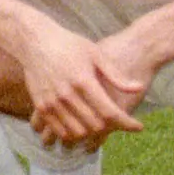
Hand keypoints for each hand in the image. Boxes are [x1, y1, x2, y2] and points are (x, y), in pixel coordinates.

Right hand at [16, 19, 149, 149]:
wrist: (34, 41)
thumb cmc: (68, 44)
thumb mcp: (95, 54)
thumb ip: (116, 75)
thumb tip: (138, 87)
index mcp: (84, 80)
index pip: (109, 112)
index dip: (127, 123)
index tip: (139, 126)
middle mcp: (67, 94)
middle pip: (95, 125)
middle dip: (110, 127)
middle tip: (117, 122)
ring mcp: (52, 102)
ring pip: (77, 132)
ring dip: (92, 133)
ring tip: (100, 125)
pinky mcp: (41, 107)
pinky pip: (59, 131)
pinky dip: (72, 133)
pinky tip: (80, 125)